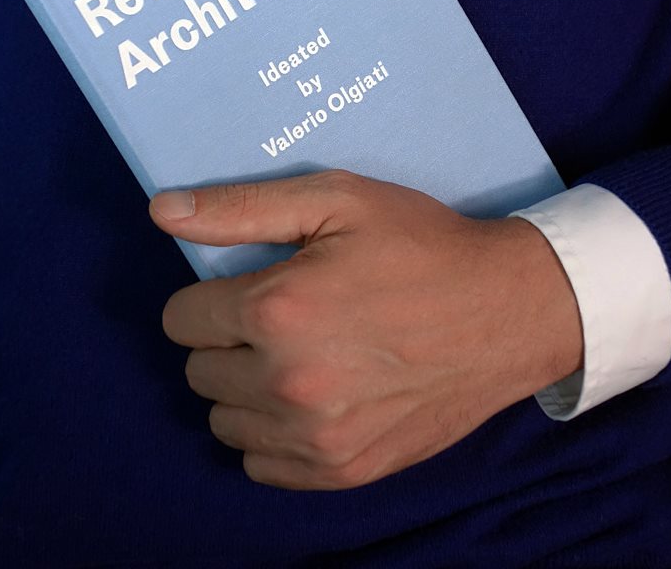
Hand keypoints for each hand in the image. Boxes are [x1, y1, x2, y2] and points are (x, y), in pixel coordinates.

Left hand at [148, 168, 584, 490]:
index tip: (253, 287)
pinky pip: (260, 465)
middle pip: (198, 372)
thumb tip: (162, 211)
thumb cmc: (421, 246)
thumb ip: (241, 208)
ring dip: (245, 391)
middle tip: (282, 319)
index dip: (211, 297)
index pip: (180, 319)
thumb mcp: (337, 200)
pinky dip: (273, 436)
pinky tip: (312, 400)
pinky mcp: (343, 469)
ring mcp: (316, 435)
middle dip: (227, 342)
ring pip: (223, 421)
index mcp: (278, 310)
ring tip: (297, 358)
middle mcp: (288, 381)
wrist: (508, 310)